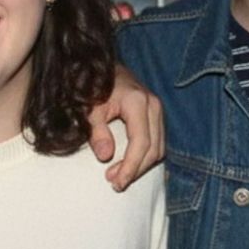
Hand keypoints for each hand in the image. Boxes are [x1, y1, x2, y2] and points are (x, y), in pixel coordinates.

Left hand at [86, 64, 164, 190]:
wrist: (102, 66)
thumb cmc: (93, 86)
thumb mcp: (89, 108)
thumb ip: (96, 131)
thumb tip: (105, 156)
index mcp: (138, 102)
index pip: (141, 143)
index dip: (131, 167)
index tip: (116, 182)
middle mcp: (153, 105)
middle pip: (154, 149)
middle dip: (136, 170)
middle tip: (115, 182)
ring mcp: (158, 109)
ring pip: (159, 148)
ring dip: (141, 166)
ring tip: (119, 176)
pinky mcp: (156, 114)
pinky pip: (158, 142)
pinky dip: (146, 157)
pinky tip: (129, 164)